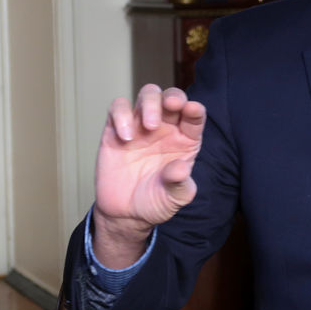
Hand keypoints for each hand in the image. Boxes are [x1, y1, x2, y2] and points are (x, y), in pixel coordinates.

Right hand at [92, 84, 205, 266]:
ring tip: (148, 126)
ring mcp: (140, 126)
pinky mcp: (116, 129)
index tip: (192, 109)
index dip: (195, 109)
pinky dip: (121, 115)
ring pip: (148, 95)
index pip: (194, 116)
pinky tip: (125, 137)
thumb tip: (181, 168)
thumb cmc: (156, 201)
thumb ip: (179, 184)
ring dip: (150, 102)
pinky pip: (117, 108)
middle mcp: (166, 128)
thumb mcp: (174, 198)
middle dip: (173, 97)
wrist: (125, 214)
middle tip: (170, 106)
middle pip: (171, 97)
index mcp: (186, 139)